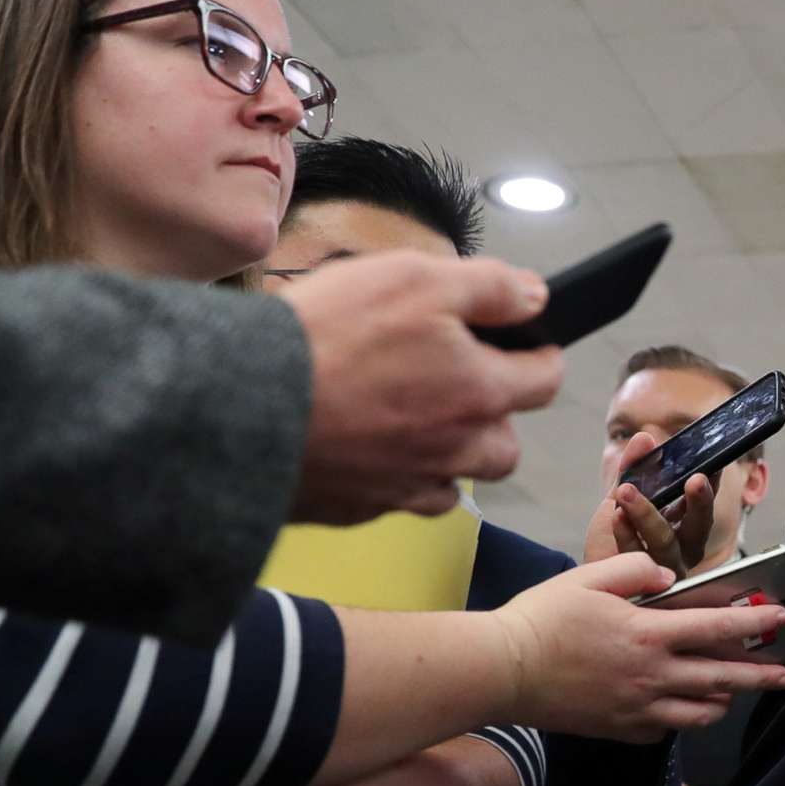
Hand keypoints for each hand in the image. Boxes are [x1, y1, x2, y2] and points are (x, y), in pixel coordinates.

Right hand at [284, 253, 562, 523]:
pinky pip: (403, 499)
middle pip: (507, 444)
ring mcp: (409, 484)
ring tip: (415, 415)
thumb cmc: (327, 337)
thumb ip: (486, 287)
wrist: (239, 405)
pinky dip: (402, 478)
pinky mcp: (361, 507)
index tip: (524, 344)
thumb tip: (534, 298)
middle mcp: (455, 449)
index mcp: (479, 392)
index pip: (545, 380)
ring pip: (458, 478)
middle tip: (457, 380)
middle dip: (496, 414)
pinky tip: (374, 447)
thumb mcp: (413, 279)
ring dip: (453, 451)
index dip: (539, 355)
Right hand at [490, 554, 784, 741]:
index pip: (717, 627)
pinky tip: (682, 708)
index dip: (755, 623)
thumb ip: (635, 570)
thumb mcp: (589, 578)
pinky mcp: (620, 729)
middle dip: (760, 675)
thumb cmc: (541, 619)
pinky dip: (681, 719)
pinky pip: (665, 730)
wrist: (501, 671)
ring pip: (700, 712)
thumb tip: (667, 578)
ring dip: (723, 699)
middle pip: (722, 678)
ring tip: (733, 692)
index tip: (782, 619)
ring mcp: (637, 709)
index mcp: (648, 634)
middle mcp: (652, 676)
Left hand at [582, 431, 713, 578]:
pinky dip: (625, 533)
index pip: (704, 500)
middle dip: (699, 502)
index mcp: (686, 525)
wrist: (589, 579)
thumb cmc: (613, 536)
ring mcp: (665, 570)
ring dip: (647, 514)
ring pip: (665, 543)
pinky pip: (635, 557)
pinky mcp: (642, 585)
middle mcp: (684, 549)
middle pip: (699, 525)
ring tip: (627, 491)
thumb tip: (644, 437)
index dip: (711, 482)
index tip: (711, 464)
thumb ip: (633, 468)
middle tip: (695, 480)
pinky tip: (615, 515)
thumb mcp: (622, 495)